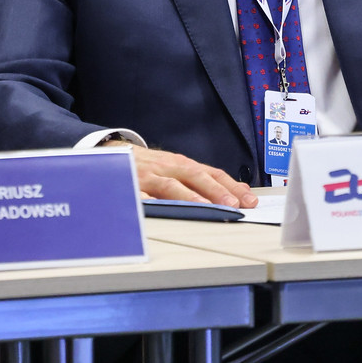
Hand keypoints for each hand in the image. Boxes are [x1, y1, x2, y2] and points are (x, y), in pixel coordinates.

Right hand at [110, 141, 257, 207]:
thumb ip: (205, 179)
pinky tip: (161, 209)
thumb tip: (240, 190)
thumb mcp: (178, 168)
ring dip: (188, 197)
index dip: (231, 186)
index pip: (212, 173)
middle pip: (195, 177)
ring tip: (204, 208)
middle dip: (215, 191)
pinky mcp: (130, 185)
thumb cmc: (151, 166)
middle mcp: (168, 168)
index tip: (249, 200)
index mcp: (182, 164)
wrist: (112, 153)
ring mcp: (149, 176)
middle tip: (232, 204)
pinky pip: (140, 194)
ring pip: (170, 186)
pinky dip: (151, 201)